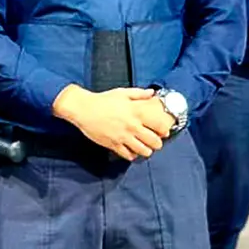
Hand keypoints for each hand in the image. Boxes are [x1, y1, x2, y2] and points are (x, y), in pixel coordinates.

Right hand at [53, 86, 171, 160]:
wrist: (84, 109)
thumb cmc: (102, 100)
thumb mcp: (122, 93)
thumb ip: (139, 94)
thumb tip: (152, 93)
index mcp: (136, 112)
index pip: (159, 125)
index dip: (164, 130)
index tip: (164, 131)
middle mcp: (132, 126)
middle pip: (154, 141)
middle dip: (157, 144)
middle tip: (155, 142)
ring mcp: (123, 137)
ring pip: (143, 151)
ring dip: (146, 150)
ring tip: (145, 147)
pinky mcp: (114, 144)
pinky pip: (128, 155)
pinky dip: (132, 155)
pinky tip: (132, 150)